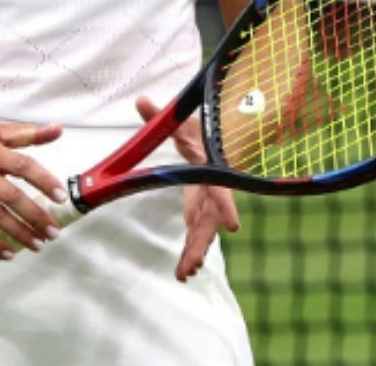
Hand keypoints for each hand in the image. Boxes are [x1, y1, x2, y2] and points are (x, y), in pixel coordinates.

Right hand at [0, 116, 66, 259]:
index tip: (60, 197)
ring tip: (37, 244)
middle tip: (53, 231)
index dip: (44, 181)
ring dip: (17, 232)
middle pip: (12, 197)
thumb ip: (26, 133)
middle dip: (35, 216)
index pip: (24, 167)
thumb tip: (58, 129)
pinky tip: (6, 253)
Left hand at [135, 95, 240, 280]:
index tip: (233, 226)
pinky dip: (191, 252)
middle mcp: (213, 191)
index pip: (221, 190)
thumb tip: (142, 101)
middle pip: (210, 221)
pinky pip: (196, 234)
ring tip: (185, 274)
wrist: (213, 141)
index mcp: (212, 171)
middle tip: (192, 265)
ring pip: (203, 232)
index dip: (226, 207)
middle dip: (202, 243)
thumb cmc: (201, 132)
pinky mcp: (198, 211)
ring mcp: (206, 204)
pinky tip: (183, 272)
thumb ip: (162, 116)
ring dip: (195, 252)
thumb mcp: (183, 123)